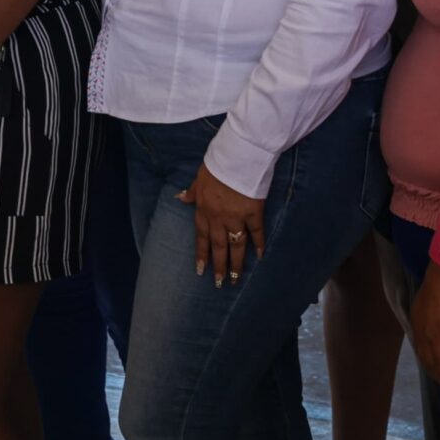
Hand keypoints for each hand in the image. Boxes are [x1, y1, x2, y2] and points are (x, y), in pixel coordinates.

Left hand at [179, 162, 263, 284]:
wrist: (238, 155)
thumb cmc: (216, 164)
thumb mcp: (198, 177)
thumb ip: (191, 192)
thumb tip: (179, 198)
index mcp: (203, 209)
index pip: (201, 237)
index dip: (201, 255)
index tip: (201, 271)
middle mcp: (219, 217)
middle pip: (218, 247)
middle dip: (219, 266)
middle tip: (220, 284)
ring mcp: (237, 217)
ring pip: (236, 245)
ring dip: (237, 263)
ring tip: (237, 278)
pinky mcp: (254, 213)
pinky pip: (257, 232)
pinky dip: (259, 244)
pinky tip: (260, 256)